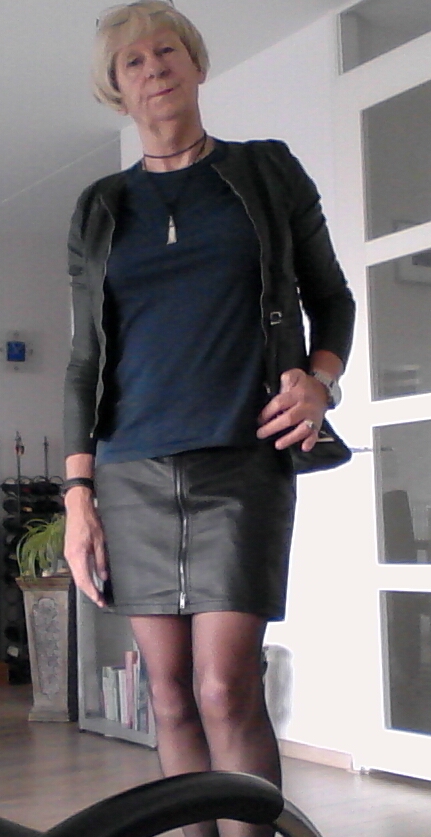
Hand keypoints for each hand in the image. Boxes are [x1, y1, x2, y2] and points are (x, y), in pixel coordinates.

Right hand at [64, 490, 107, 607]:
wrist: (78, 508)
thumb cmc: (90, 521)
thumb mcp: (100, 541)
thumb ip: (100, 560)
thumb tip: (103, 577)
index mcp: (78, 555)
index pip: (84, 580)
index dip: (92, 592)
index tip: (99, 600)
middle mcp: (70, 557)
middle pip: (79, 581)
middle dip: (89, 592)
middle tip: (100, 601)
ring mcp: (69, 555)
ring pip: (77, 576)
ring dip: (86, 586)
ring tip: (97, 594)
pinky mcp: (70, 551)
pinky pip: (76, 569)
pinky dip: (83, 577)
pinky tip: (91, 580)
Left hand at [257, 368, 327, 450]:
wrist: (324, 389)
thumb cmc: (304, 384)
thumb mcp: (295, 375)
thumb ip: (286, 378)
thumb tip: (275, 387)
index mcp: (297, 394)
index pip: (280, 403)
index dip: (268, 412)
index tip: (259, 420)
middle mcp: (305, 406)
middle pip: (289, 418)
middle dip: (273, 427)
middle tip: (260, 434)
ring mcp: (312, 417)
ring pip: (302, 429)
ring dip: (290, 438)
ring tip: (278, 444)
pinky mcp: (318, 425)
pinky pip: (315, 435)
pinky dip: (310, 442)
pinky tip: (304, 447)